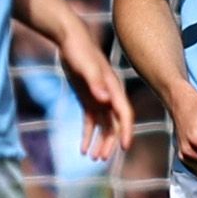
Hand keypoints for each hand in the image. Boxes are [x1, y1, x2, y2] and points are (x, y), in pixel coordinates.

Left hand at [58, 29, 133, 163]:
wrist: (70, 39)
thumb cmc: (80, 50)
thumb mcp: (86, 67)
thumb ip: (96, 83)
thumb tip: (106, 100)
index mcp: (114, 89)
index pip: (124, 114)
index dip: (126, 131)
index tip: (124, 147)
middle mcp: (110, 96)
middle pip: (114, 124)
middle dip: (110, 142)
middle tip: (101, 159)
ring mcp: (99, 98)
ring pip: (103, 126)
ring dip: (99, 141)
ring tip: (92, 158)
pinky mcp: (88, 98)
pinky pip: (90, 121)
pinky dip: (87, 135)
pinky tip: (82, 148)